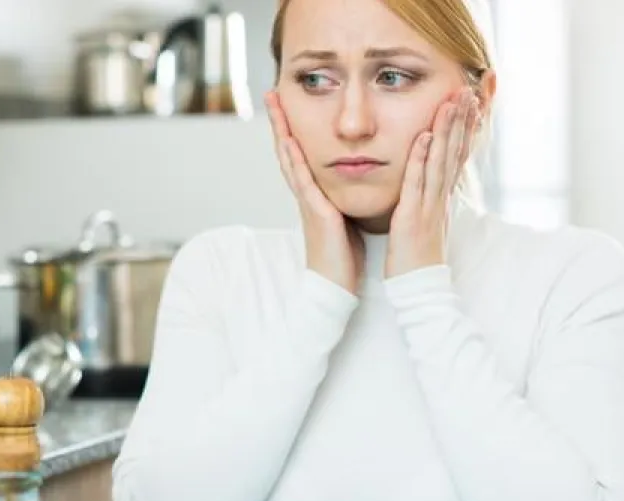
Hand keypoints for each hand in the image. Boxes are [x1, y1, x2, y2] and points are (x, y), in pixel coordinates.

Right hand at [264, 90, 363, 293]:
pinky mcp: (313, 212)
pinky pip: (302, 181)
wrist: (335, 285)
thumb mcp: (343, 216)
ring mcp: (307, 201)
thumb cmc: (343, 255)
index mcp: (315, 192)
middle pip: (289, 149)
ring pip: (290, 158)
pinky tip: (288, 139)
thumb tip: (352, 180)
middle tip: (272, 93)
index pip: (302, 153)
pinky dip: (294, 159)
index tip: (288, 102)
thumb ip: (342, 196)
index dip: (293, 127)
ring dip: (280, 130)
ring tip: (274, 104)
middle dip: (280, 120)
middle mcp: (307, 192)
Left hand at [385, 87, 481, 278]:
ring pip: (440, 161)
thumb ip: (429, 201)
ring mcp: (429, 206)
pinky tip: (425, 137)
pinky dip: (421, 159)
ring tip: (452, 100)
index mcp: (441, 198)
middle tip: (467, 89)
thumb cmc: (417, 258)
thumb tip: (434, 185)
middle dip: (461, 119)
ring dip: (447, 129)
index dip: (464, 128)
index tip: (469, 102)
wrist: (419, 289)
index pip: (456, 156)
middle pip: (454, 151)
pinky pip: (417, 183)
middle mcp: (440, 198)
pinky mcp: (413, 217)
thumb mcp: (427, 223)